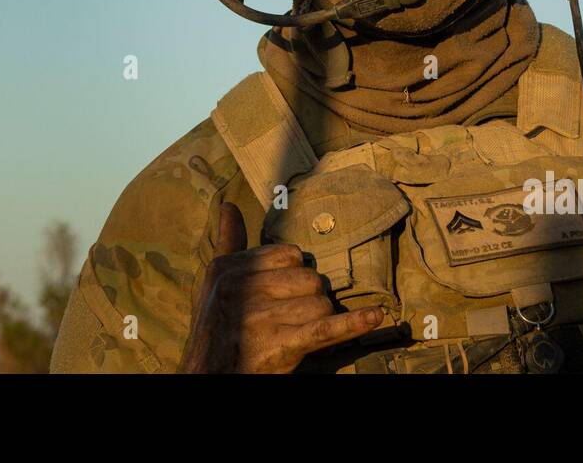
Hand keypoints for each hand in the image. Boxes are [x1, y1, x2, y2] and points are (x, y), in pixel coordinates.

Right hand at [176, 201, 382, 372]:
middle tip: (294, 316)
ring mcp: (263, 319)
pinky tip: (374, 316)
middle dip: (310, 298)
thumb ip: (228, 241)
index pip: (289, 255)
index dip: (296, 272)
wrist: (207, 375)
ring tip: (298, 332)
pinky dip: (353, 323)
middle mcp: (245, 290)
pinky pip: (325, 329)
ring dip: (318, 319)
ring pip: (320, 304)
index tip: (287, 290)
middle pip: (310, 279)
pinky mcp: (282, 346)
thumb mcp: (212, 282)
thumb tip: (228, 205)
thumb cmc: (213, 327)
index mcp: (231, 269)